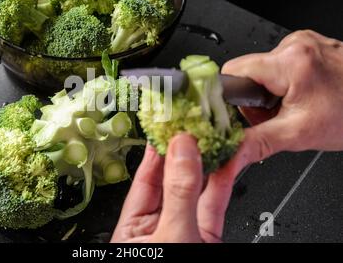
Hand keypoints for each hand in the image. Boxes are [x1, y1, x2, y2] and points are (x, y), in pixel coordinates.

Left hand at [111, 134, 231, 242]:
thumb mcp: (172, 234)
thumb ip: (178, 193)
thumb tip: (182, 149)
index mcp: (132, 228)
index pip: (144, 179)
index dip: (158, 150)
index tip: (170, 125)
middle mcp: (158, 227)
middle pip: (172, 181)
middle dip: (186, 151)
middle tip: (196, 125)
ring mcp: (184, 232)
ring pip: (197, 191)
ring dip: (209, 162)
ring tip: (215, 136)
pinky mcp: (208, 237)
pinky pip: (215, 204)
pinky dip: (224, 182)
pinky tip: (229, 160)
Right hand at [223, 30, 342, 162]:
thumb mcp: (297, 134)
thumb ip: (256, 143)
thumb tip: (229, 155)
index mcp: (290, 62)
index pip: (232, 71)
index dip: (231, 95)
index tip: (242, 111)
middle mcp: (295, 45)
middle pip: (247, 71)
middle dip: (254, 97)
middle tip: (276, 114)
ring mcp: (304, 42)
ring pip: (262, 69)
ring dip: (268, 91)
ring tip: (292, 105)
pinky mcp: (310, 46)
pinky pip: (279, 64)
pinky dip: (282, 83)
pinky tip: (300, 95)